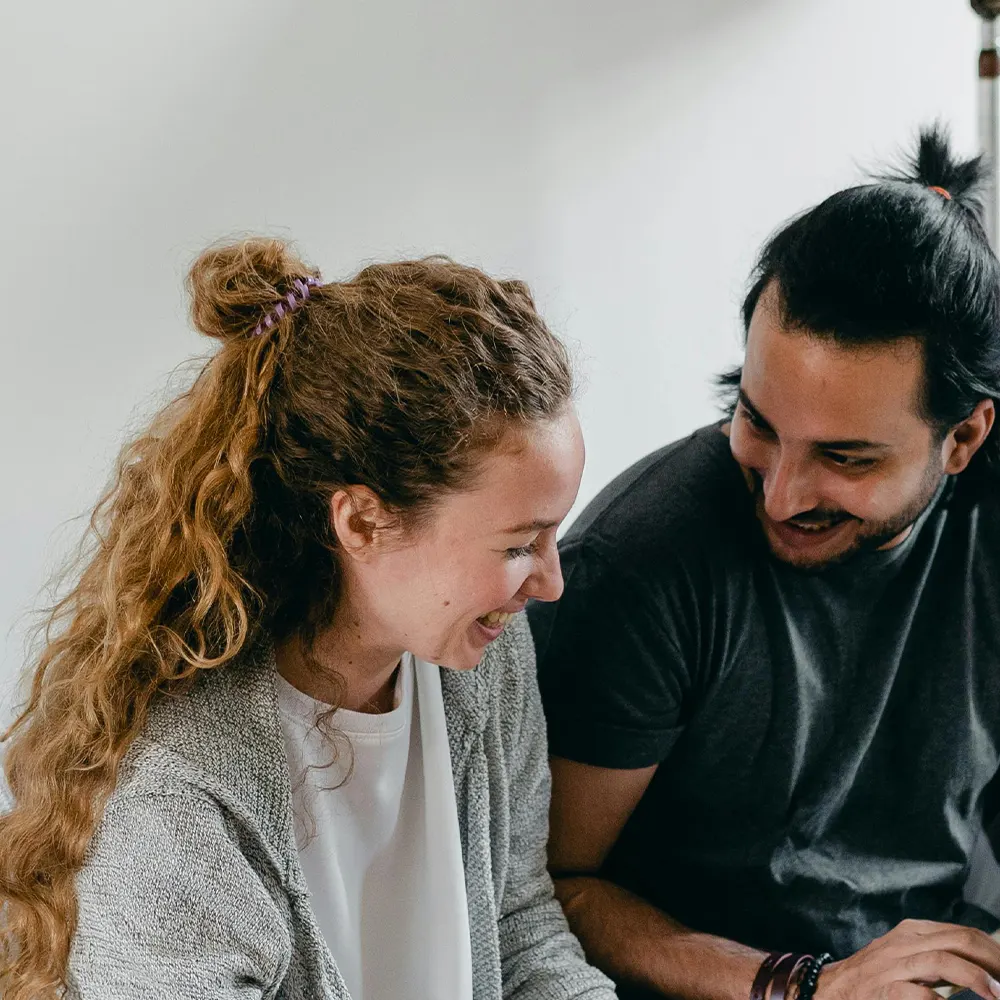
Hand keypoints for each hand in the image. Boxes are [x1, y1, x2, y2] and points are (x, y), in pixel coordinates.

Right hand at [816, 920, 999, 999]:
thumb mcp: (905, 956)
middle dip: (993, 960)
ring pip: (942, 960)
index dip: (993, 951)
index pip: (963, 933)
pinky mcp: (885, 989)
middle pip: (959, 940)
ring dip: (976, 977)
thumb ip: (936, 954)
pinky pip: (919, 993)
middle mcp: (906, 943)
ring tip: (996, 993)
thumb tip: (980, 966)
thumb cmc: (875, 976)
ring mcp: (895, 965)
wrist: (834, 989)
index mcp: (913, 932)